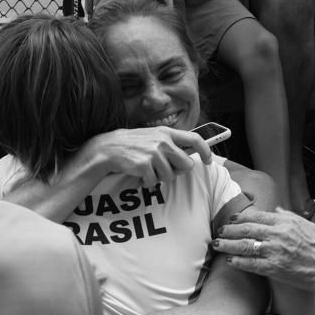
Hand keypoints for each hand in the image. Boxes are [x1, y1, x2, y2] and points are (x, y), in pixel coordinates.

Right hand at [81, 127, 211, 186]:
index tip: (208, 161)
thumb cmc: (132, 145)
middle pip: (186, 165)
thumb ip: (170, 143)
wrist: (107, 148)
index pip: (195, 139)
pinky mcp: (145, 165)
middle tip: (164, 169)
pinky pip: (154, 182)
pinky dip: (146, 182)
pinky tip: (138, 173)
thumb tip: (190, 157)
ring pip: (170, 176)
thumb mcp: (152, 137)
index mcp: (166, 132)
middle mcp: (163, 141)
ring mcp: (154, 153)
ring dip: (158, 177)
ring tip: (146, 169)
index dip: (206, 151)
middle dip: (177, 171)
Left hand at [212, 207, 314, 293]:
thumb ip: (288, 216)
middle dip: (229, 230)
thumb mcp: (307, 225)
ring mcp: (275, 252)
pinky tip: (230, 260)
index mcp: (285, 222)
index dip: (240, 217)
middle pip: (246, 230)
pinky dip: (239, 262)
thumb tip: (276, 209)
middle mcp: (278, 235)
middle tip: (219, 231)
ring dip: (228, 245)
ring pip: (245, 246)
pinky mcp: (274, 268)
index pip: (257, 216)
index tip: (231, 219)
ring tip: (218, 244)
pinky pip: (251, 264)